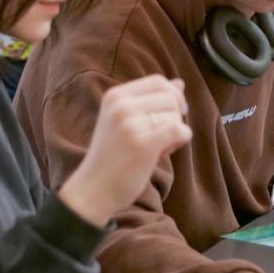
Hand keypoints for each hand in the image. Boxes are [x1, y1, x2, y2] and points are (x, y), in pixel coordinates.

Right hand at [58, 76, 191, 227]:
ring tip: (157, 148)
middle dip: (175, 116)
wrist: (93, 191)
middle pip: (171, 97)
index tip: (169, 116)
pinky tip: (164, 152)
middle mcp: (121, 105)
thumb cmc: (113, 156)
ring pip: (176, 116)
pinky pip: (180, 131)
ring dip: (175, 133)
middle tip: (162, 136)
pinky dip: (180, 141)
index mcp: (115, 96)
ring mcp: (130, 123)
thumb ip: (151, 101)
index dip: (173, 97)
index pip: (159, 81)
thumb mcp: (126, 121)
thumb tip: (180, 83)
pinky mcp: (142, 143)